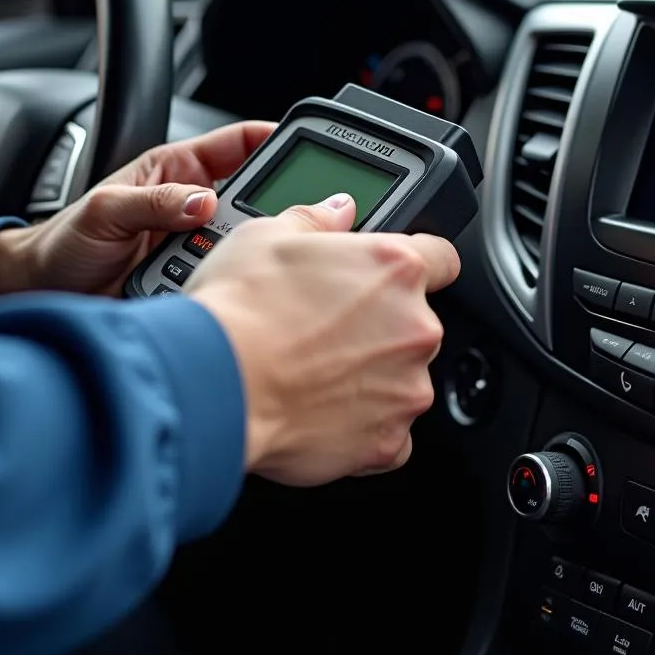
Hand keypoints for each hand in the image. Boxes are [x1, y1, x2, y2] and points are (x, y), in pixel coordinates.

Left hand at [0, 121, 274, 296]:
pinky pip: (227, 275)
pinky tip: (237, 284)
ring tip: (252, 256)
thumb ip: (153, 202)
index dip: (272, 138)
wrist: (39, 294)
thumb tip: (201, 202)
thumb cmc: (63, 243)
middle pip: (254, 194)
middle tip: (289, 215)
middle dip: (272, 203)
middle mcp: (192, 205)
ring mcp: (196, 244)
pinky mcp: (195, 279)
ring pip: (246, 239)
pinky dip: (235, 279)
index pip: (238, 143)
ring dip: (250, 247)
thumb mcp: (104, 210)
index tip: (301, 146)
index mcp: (177, 170)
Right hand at [186, 194, 460, 484]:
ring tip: (314, 375)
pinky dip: (365, 428)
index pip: (441, 258)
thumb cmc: (237, 310)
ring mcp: (406, 388)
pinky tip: (322, 414)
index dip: (418, 266)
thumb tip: (338, 211)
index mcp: (395, 268)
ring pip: (403, 379)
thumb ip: (316, 221)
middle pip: (417, 323)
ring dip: (372, 378)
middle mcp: (415, 327)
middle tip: (326, 331)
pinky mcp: (388, 442)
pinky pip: (390, 434)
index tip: (392, 279)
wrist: (213, 384)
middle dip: (381, 328)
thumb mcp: (265, 236)